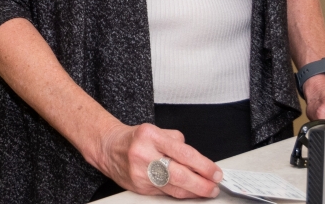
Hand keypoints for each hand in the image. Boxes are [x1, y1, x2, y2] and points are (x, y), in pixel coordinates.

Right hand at [88, 121, 222, 197]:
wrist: (108, 148)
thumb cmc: (135, 139)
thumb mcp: (156, 130)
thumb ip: (177, 143)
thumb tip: (198, 161)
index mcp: (151, 136)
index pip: (184, 153)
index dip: (204, 166)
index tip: (216, 172)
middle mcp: (144, 154)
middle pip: (179, 175)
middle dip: (202, 184)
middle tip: (215, 186)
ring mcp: (140, 173)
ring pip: (173, 188)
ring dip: (193, 192)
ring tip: (206, 191)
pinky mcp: (139, 187)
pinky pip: (165, 193)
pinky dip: (180, 193)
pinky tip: (189, 192)